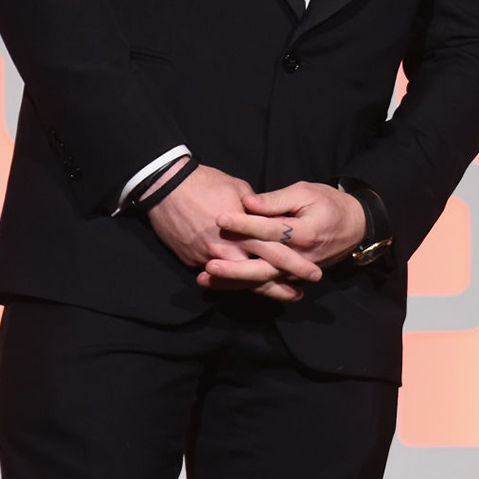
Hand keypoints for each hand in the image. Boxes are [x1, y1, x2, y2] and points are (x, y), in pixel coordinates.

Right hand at [147, 163, 322, 299]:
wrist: (166, 188)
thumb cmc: (205, 183)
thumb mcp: (238, 188)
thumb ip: (257, 207)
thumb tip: (269, 217)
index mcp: (245, 228)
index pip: (276, 251)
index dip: (295, 264)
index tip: (312, 272)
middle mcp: (229, 247)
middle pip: (260, 273)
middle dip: (282, 286)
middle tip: (301, 294)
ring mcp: (209, 257)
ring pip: (239, 281)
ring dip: (261, 290)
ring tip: (281, 296)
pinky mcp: (194, 261)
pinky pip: (218, 276)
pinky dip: (233, 283)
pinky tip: (247, 286)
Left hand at [200, 181, 367, 296]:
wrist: (355, 226)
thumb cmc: (328, 204)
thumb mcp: (305, 193)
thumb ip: (276, 200)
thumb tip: (248, 202)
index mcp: (304, 232)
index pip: (270, 229)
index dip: (245, 223)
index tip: (220, 218)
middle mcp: (300, 257)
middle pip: (264, 266)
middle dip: (235, 266)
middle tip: (208, 262)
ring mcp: (296, 271)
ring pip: (262, 280)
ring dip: (233, 281)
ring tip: (206, 277)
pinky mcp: (291, 276)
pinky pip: (266, 284)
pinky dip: (242, 285)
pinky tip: (219, 284)